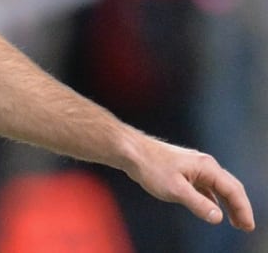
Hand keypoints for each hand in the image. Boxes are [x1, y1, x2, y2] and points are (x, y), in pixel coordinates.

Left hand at [128, 136, 255, 231]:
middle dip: (240, 207)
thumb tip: (218, 217)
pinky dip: (214, 199)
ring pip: (218, 187)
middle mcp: (205, 165)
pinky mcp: (185, 170)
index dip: (243, 209)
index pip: (233, 190)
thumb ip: (198, 204)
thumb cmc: (151, 167)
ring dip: (228, 204)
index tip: (248, 226)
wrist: (131, 151)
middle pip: (230, 187)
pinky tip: (213, 208)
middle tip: (245, 227)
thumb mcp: (175, 190)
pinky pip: (206, 186)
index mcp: (207, 167)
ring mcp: (195, 166)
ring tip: (235, 222)